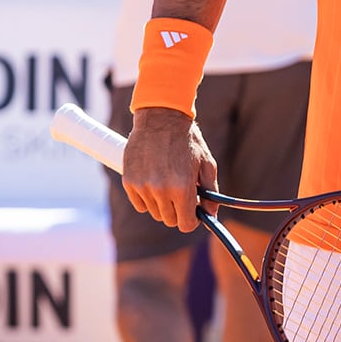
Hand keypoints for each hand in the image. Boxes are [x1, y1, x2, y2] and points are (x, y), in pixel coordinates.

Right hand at [122, 107, 217, 232]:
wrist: (161, 117)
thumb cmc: (187, 140)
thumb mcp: (206, 163)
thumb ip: (211, 192)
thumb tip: (211, 214)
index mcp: (182, 187)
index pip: (186, 224)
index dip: (192, 220)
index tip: (194, 213)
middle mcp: (160, 190)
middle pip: (169, 220)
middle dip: (179, 211)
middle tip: (182, 195)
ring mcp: (142, 187)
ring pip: (154, 213)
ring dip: (163, 204)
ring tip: (168, 183)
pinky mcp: (129, 182)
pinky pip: (140, 204)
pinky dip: (147, 198)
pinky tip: (154, 181)